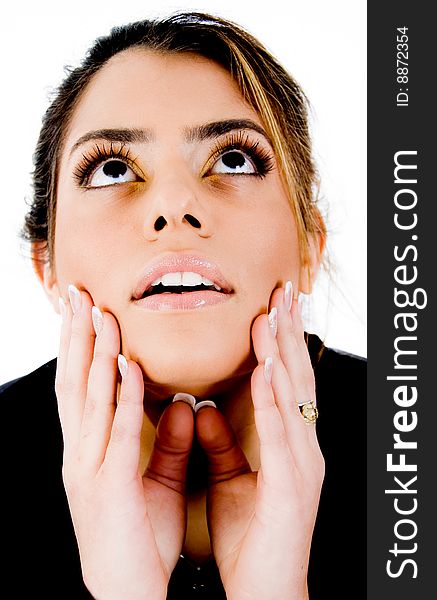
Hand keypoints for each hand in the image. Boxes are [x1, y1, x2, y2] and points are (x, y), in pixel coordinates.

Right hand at [56, 287, 193, 599]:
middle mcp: (80, 453)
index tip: (86, 307)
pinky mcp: (106, 488)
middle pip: (73, 382)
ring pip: (86, 399)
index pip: (80, 387)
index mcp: (89, 451)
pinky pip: (113, 434)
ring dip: (93, 353)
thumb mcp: (154, 481)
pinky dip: (117, 396)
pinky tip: (125, 365)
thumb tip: (182, 401)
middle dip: (74, 335)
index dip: (80, 345)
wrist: (126, 596)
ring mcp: (87, 469)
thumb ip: (165, 440)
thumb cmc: (139, 538)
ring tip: (98, 311)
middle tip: (77, 292)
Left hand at [196, 285, 324, 599]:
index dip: (279, 343)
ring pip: (294, 396)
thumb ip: (220, 441)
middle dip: (288, 333)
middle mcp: (302, 447)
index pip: (284, 382)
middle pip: (295, 378)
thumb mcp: (230, 479)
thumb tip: (199, 405)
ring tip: (272, 314)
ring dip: (283, 353)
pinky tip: (268, 368)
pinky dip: (275, 398)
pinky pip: (282, 433)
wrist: (266, 593)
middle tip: (282, 291)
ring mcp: (303, 464)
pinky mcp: (293, 486)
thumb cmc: (251, 537)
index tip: (269, 305)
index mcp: (288, 444)